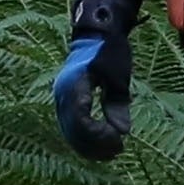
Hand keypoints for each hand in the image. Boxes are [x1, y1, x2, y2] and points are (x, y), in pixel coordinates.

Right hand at [53, 29, 134, 161]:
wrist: (95, 33)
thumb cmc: (109, 51)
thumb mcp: (118, 76)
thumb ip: (118, 103)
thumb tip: (122, 132)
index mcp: (74, 85)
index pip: (81, 121)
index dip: (98, 135)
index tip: (118, 138)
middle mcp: (62, 95)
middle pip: (73, 131)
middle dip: (95, 145)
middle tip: (118, 149)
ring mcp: (61, 100)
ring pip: (70, 133)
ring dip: (90, 146)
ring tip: (113, 151)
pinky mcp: (65, 104)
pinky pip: (71, 128)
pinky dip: (85, 140)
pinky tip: (102, 146)